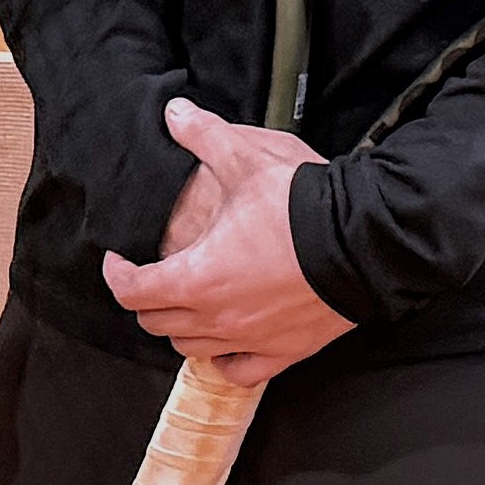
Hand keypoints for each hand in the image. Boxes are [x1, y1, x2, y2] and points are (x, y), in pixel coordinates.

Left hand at [98, 99, 351, 386]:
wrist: (368, 242)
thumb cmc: (302, 205)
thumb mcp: (247, 158)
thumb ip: (204, 136)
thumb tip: (175, 113)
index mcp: (196, 277)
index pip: (132, 291)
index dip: (116, 274)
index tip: (117, 260)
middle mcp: (217, 318)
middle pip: (156, 322)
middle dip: (146, 298)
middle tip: (151, 276)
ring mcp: (251, 339)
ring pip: (192, 349)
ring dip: (181, 327)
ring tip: (186, 303)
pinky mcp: (285, 350)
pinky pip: (240, 370)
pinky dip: (225, 359)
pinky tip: (227, 341)